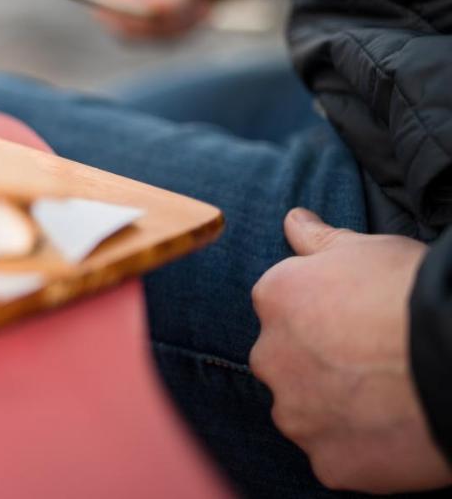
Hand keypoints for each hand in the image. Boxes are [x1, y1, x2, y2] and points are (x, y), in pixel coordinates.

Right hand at [83, 0, 281, 38]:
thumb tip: (151, 12)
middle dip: (148, 19)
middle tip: (191, 17)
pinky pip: (148, 30)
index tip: (156, 12)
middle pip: (108, 3)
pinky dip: (173, 31)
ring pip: (128, 23)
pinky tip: (203, 15)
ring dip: (165, 28)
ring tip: (204, 12)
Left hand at [250, 208, 450, 492]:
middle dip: (318, 365)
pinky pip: (334, 457)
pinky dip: (358, 450)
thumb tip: (293, 220)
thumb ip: (318, 239)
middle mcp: (269, 357)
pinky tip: (392, 432)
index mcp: (274, 299)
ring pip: (304, 413)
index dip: (323, 319)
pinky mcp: (327, 462)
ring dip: (333, 408)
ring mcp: (297, 414)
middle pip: (285, 364)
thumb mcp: (366, 248)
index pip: (281, 311)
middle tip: (373, 364)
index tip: (359, 324)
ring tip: (386, 398)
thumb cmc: (413, 292)